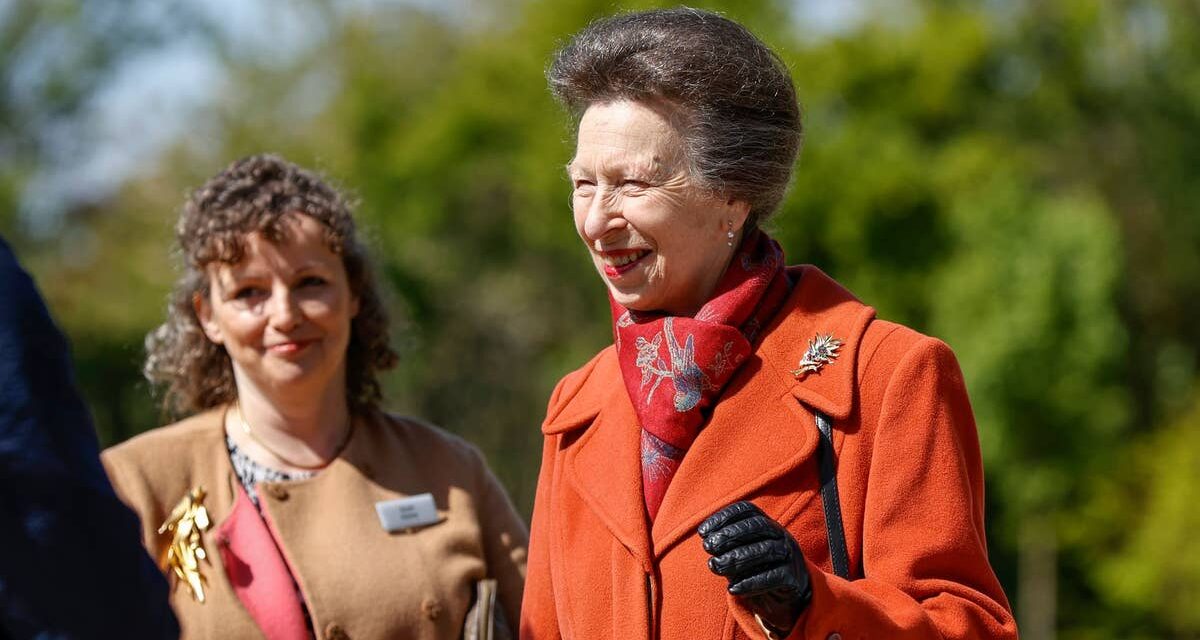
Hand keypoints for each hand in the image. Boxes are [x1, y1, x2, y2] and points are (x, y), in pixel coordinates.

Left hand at [698, 501, 811, 637]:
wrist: (785, 597)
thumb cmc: (756, 569)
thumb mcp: (739, 554)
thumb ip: (726, 548)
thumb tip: (708, 544)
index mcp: (765, 522)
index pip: (746, 510)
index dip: (723, 517)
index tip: (702, 532)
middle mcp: (780, 534)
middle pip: (757, 526)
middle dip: (730, 534)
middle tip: (707, 547)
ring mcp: (789, 553)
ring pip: (766, 550)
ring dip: (737, 558)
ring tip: (715, 566)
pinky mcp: (794, 576)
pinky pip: (774, 576)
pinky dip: (751, 582)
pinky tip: (732, 588)